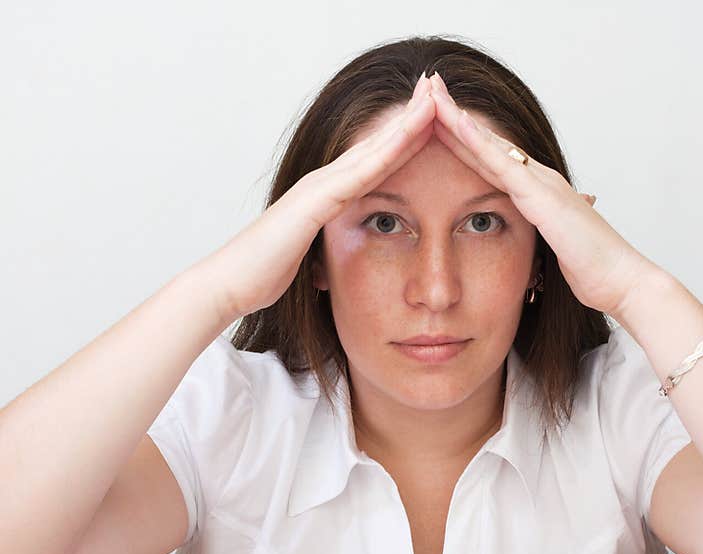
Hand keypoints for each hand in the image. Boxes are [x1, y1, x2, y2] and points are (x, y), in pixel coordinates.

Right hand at [201, 73, 439, 320]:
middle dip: (407, 113)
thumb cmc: (263, 273)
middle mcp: (322, 182)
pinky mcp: (315, 201)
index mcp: (324, 195)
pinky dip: (389, 149)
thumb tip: (329, 267)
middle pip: (376, 143)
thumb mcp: (307, 260)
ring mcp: (318, 187)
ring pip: (373, 148)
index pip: (372, 160)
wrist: (229, 283)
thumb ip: (322, 251)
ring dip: (405, 120)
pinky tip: (413, 133)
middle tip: (436, 83)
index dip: (401, 137)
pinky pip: (361, 172)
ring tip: (434, 92)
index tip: (429, 116)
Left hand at [426, 72, 657, 317]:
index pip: (493, 159)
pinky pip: (499, 163)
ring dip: (457, 116)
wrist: (620, 279)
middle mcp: (540, 179)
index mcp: (539, 191)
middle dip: (455, 115)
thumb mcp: (556, 249)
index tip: (438, 118)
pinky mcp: (540, 196)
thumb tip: (537, 236)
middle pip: (487, 142)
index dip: (465, 138)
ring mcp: (541, 183)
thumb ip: (542, 236)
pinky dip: (474, 140)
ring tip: (431, 90)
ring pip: (489, 143)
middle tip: (428, 85)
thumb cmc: (592, 269)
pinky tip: (453, 123)